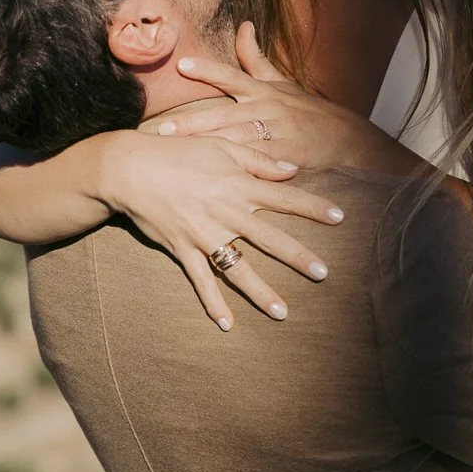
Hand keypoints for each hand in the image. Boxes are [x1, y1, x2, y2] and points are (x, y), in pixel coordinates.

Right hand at [99, 128, 344, 330]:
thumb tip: (292, 170)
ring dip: (261, 292)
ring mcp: (204, 235)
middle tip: (324, 274)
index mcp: (238, 185)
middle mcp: (226, 213)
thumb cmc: (178, 151)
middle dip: (299, 257)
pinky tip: (227, 324)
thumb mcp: (220, 146)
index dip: (314, 207)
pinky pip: (201, 281)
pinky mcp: (183, 249)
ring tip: (282, 313)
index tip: (341, 218)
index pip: (285, 198)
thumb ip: (258, 160)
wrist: (131, 168)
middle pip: (270, 239)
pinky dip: (213, 303)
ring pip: (238, 269)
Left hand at [157, 23, 385, 170]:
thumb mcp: (283, 83)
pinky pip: (256, 163)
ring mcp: (276, 133)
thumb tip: (243, 26)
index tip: (182, 65)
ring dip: (205, 146)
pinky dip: (236, 168)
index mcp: (264, 91)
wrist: (348, 140)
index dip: (208, 70)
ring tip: (177, 153)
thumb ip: (256, 58)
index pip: (232, 76)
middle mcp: (267, 108)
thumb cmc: (310, 112)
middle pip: (224, 113)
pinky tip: (214, 176)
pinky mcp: (284, 158)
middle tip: (162, 128)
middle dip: (191, 122)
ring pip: (235, 139)